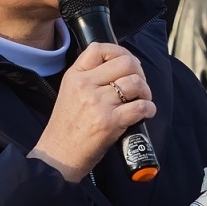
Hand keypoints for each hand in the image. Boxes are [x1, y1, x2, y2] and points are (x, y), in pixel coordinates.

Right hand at [30, 42, 155, 181]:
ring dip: (146, 91)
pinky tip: (146, 112)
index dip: (119, 52)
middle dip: (139, 71)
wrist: (58, 156)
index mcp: (75, 76)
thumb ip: (88, 77)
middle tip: (139, 84)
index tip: (127, 64)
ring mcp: (98, 103)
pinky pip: (140, 107)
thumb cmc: (66, 128)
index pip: (100, 49)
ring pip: (135, 83)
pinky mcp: (110, 122)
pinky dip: (149, 108)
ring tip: (143, 99)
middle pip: (125, 62)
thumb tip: (120, 66)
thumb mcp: (69, 93)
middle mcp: (86, 86)